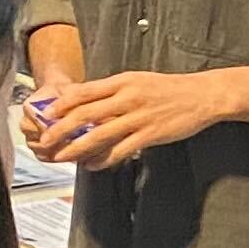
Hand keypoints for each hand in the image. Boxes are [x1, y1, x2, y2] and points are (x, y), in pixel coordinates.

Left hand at [26, 67, 237, 169]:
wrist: (202, 95)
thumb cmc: (170, 89)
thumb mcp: (138, 81)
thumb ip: (114, 91)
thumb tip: (87, 102)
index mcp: (122, 81)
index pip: (83, 92)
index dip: (61, 105)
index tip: (46, 115)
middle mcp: (127, 98)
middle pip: (85, 114)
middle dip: (61, 129)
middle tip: (46, 141)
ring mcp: (138, 117)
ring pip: (99, 135)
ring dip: (76, 148)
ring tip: (62, 157)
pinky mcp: (150, 134)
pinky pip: (120, 150)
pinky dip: (103, 159)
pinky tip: (92, 165)